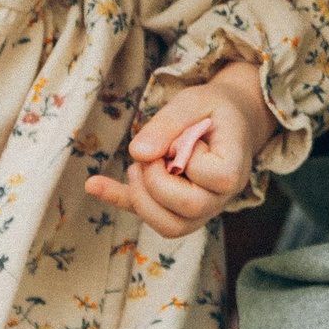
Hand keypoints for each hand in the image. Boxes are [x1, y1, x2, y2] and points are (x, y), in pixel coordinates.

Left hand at [86, 58, 270, 243]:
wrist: (226, 122)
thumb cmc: (212, 109)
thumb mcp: (192, 102)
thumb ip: (168, 124)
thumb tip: (137, 153)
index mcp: (234, 169)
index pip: (214, 177)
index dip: (189, 155)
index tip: (186, 135)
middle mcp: (221, 198)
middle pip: (188, 209)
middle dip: (157, 180)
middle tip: (151, 154)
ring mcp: (201, 211)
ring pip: (169, 226)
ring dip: (140, 196)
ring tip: (137, 166)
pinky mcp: (177, 212)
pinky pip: (148, 216)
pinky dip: (118, 199)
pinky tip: (94, 184)